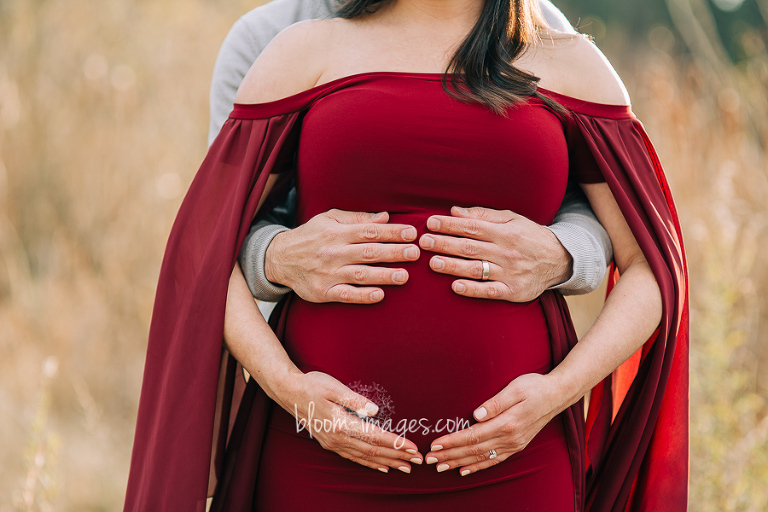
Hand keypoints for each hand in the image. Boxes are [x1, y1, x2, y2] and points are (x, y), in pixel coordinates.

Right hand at [265, 209, 419, 303]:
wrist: (279, 259)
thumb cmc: (310, 237)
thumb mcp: (329, 219)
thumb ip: (357, 219)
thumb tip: (384, 217)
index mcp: (336, 233)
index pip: (369, 231)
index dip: (392, 232)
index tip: (412, 234)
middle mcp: (333, 252)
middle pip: (368, 252)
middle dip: (394, 252)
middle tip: (415, 253)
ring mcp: (328, 273)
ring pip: (360, 275)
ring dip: (384, 275)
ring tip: (405, 276)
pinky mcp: (323, 292)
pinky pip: (346, 295)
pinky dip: (363, 295)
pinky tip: (379, 295)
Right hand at [276, 371, 422, 472]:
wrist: (288, 392)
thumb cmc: (312, 385)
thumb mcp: (334, 387)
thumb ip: (355, 400)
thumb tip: (375, 411)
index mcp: (341, 424)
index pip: (375, 437)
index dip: (395, 444)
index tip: (412, 448)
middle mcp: (337, 438)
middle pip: (373, 451)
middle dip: (396, 457)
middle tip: (416, 461)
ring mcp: (333, 443)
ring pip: (364, 457)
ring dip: (386, 462)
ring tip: (404, 467)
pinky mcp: (330, 442)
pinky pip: (353, 457)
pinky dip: (369, 463)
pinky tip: (380, 467)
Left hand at [419, 206, 571, 301]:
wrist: (560, 260)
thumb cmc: (529, 236)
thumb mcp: (512, 219)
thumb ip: (483, 215)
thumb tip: (454, 211)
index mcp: (505, 232)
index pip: (472, 227)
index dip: (450, 225)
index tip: (430, 223)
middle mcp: (506, 252)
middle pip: (470, 247)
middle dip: (445, 244)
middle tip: (423, 242)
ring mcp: (509, 273)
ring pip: (476, 269)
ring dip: (452, 266)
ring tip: (432, 262)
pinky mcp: (513, 291)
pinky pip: (489, 291)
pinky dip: (472, 290)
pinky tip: (455, 287)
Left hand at [423, 373, 567, 475]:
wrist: (557, 395)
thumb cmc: (534, 386)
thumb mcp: (515, 388)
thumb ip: (496, 403)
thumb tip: (476, 414)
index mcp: (507, 423)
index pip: (473, 436)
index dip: (453, 441)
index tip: (435, 444)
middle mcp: (510, 438)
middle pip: (474, 450)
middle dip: (450, 455)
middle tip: (429, 460)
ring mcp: (514, 444)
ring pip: (482, 458)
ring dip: (459, 463)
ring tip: (441, 468)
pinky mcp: (516, 445)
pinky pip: (494, 460)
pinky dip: (478, 467)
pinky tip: (465, 470)